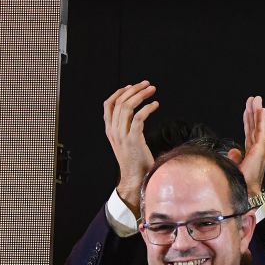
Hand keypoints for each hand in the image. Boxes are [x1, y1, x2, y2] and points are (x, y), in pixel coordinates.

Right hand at [104, 81, 158, 214]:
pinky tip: (156, 105)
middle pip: (120, 102)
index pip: (108, 104)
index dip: (119, 92)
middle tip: (147, 84)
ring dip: (141, 95)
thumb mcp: (126, 143)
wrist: (135, 179)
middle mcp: (113, 131)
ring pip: (128, 107)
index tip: (131, 86)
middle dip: (134, 89)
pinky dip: (148, 108)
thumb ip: (126, 129)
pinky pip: (139, 117)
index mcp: (110, 130)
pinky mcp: (133, 140)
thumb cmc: (135, 162)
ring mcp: (122, 135)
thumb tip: (135, 115)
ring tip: (152, 90)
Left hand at [226, 96, 264, 195]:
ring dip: (258, 112)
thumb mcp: (235, 167)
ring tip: (257, 99)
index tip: (247, 110)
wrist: (245, 191)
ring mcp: (260, 148)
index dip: (248, 120)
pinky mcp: (260, 149)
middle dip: (253, 112)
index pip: (250, 133)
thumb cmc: (242, 182)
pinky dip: (262, 120)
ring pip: (258, 126)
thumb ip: (235, 158)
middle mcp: (257, 149)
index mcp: (252, 153)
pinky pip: (261, 131)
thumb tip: (233, 151)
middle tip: (253, 98)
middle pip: (254, 126)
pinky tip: (262, 110)